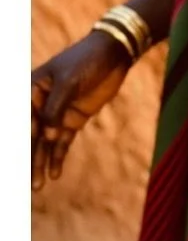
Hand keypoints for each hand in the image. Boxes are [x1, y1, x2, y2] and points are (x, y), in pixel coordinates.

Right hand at [31, 32, 131, 189]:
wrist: (114, 54)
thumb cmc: (87, 61)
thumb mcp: (69, 81)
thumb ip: (55, 108)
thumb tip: (45, 136)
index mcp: (33, 89)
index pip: (23, 119)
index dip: (22, 138)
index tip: (22, 157)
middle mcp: (40, 104)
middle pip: (31, 135)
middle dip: (27, 159)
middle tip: (25, 183)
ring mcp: (56, 113)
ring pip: (44, 143)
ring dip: (41, 163)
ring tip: (37, 186)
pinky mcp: (72, 119)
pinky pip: (62, 142)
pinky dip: (58, 157)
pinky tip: (54, 174)